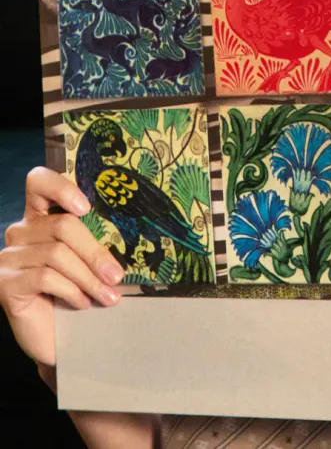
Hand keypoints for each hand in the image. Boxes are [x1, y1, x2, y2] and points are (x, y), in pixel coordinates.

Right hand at [0, 167, 124, 368]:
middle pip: (62, 225)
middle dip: (95, 252)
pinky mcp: (5, 283)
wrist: (56, 340)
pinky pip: (45, 277)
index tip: (86, 207)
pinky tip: (82, 303)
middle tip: (116, 276)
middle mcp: (19, 232)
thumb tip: (126, 233)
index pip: (38, 182)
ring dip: (88, 278)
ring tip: (107, 296)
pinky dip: (70, 290)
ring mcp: (8, 258)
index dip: (61, 187)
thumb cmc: (75, 293)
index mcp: (39, 217)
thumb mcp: (85, 261)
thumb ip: (91, 240)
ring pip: (57, 254)